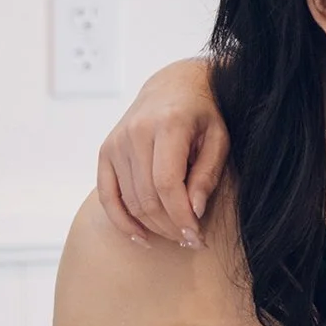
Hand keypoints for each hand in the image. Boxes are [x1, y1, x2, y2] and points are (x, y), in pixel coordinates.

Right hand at [97, 61, 225, 247]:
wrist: (173, 86)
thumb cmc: (203, 114)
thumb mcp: (218, 138)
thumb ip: (207, 174)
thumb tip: (194, 212)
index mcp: (167, 124)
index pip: (167, 184)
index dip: (181, 217)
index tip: (197, 236)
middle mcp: (135, 132)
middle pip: (147, 197)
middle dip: (170, 226)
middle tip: (190, 239)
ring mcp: (116, 142)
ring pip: (130, 200)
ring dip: (152, 226)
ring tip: (175, 235)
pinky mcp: (106, 152)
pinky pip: (107, 196)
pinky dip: (122, 221)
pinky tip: (141, 237)